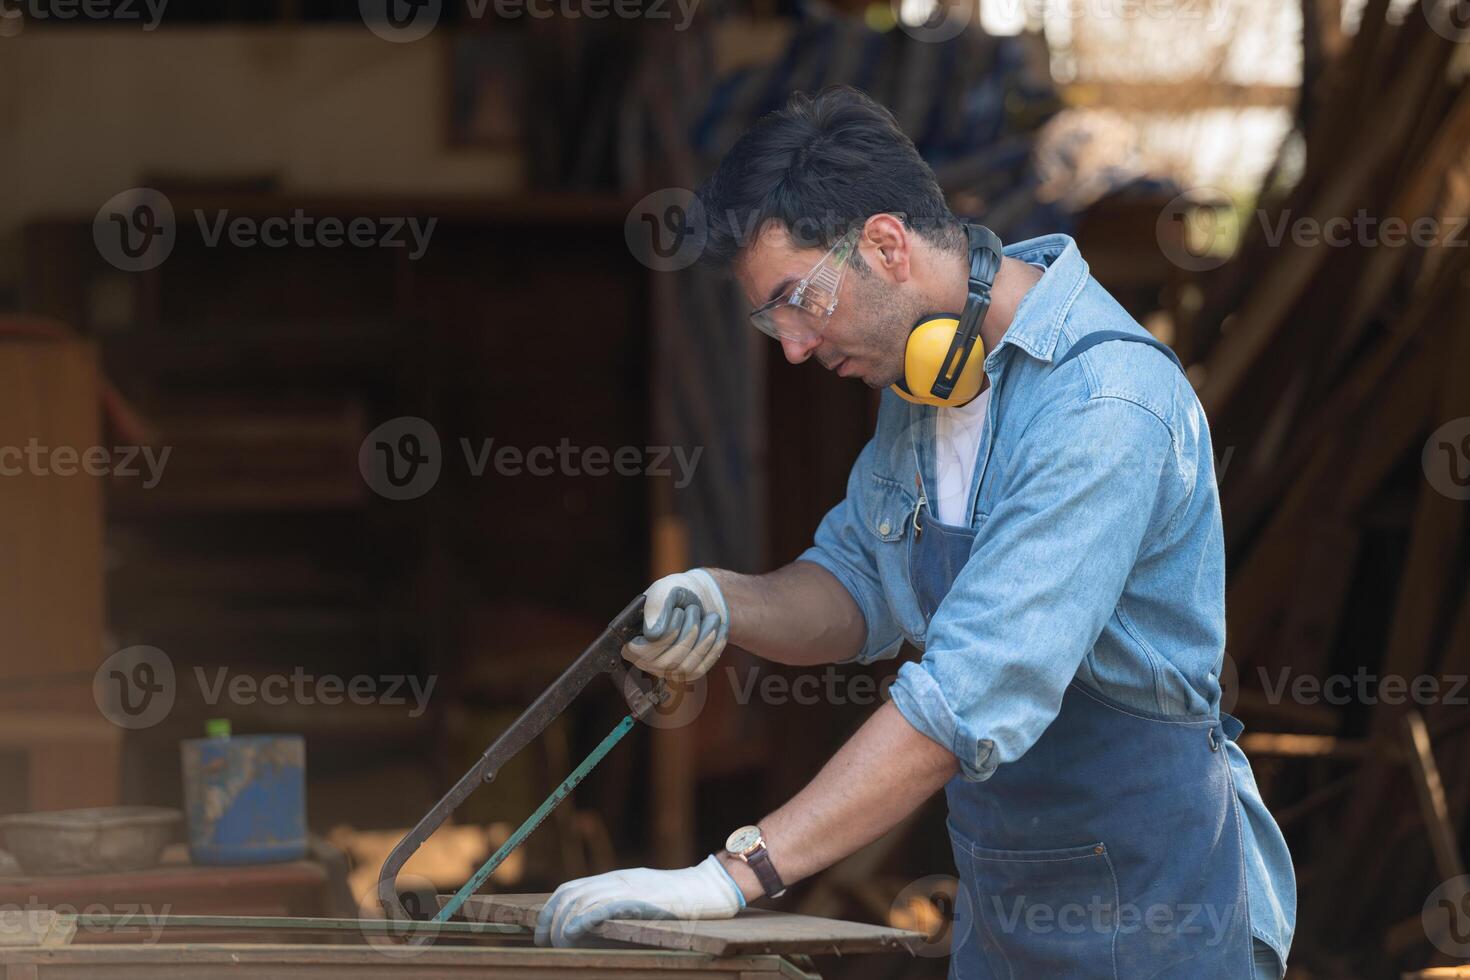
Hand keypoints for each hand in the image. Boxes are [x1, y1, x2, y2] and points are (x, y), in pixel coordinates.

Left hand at [534, 855, 744, 946]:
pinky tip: (571, 933)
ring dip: (561, 924)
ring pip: (581, 900)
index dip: (551, 909)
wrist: (709, 888)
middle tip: (543, 942)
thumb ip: (619, 903)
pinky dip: (581, 920)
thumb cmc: (680, 899)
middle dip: (549, 919)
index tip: (542, 931)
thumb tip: (592, 925)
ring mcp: (628, 888)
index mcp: (616, 879)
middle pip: (570, 894)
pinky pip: (602, 907)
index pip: (571, 888)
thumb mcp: (643, 896)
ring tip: (557, 944)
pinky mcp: (639, 900)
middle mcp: (617, 879)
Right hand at [623, 569, 729, 680]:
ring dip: (704, 638)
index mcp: (631, 641)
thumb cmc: (676, 592)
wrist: (699, 598)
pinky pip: (701, 668)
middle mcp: (645, 661)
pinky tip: (719, 629)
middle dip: (688, 632)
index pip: (642, 651)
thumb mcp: (664, 589)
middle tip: (694, 609)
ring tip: (712, 616)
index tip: (679, 611)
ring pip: (686, 666)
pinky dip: (714, 647)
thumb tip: (652, 634)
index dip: (666, 633)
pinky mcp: (688, 673)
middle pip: (667, 661)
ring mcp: (667, 671)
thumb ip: (655, 606)